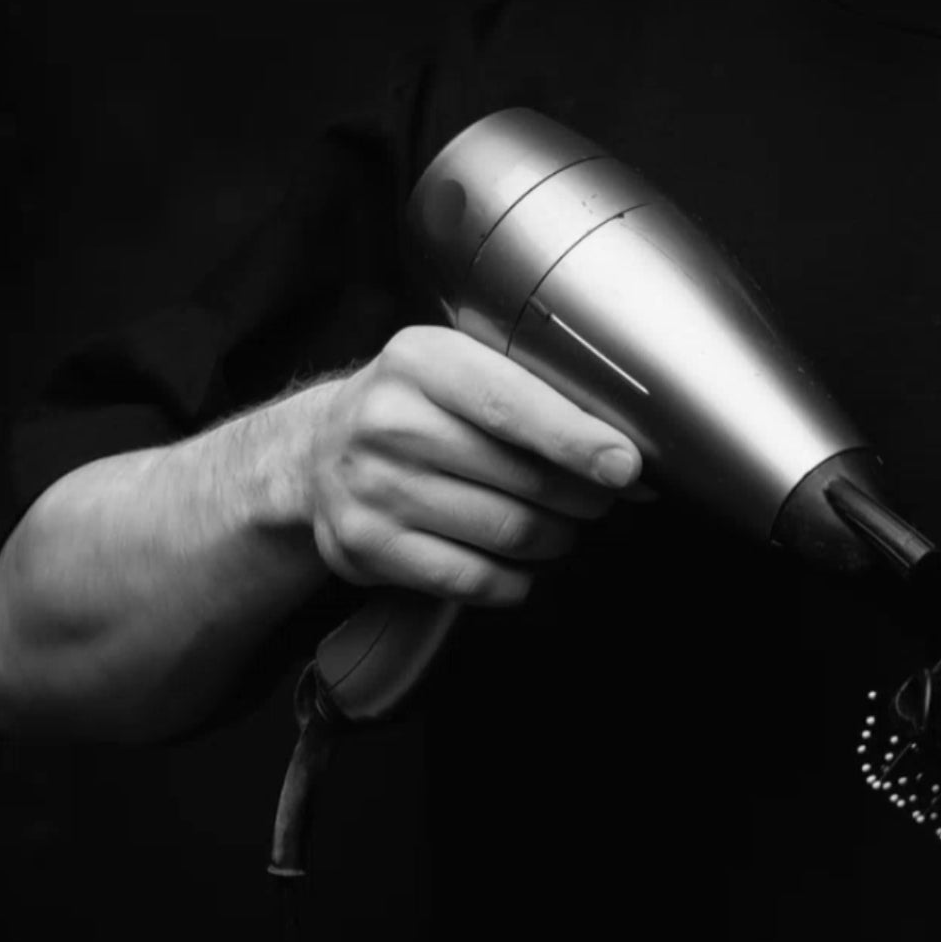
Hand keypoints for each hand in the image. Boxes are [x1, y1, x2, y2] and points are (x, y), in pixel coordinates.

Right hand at [303, 325, 643, 606]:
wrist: (314, 453)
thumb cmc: (413, 406)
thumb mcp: (456, 367)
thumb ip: (532, 394)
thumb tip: (623, 451)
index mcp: (420, 362)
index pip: (512, 407)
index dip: (577, 441)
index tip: (626, 466)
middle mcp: (388, 422)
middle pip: (522, 479)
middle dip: (584, 496)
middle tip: (601, 495)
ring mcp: (372, 488)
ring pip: (507, 533)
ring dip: (556, 537)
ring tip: (561, 524)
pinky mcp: (367, 546)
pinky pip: (472, 579)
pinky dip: (515, 579)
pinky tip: (521, 563)